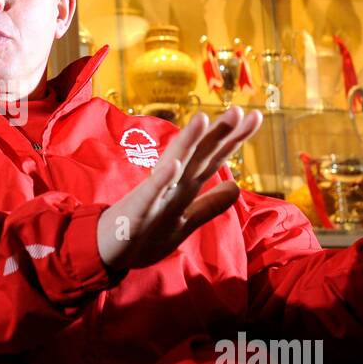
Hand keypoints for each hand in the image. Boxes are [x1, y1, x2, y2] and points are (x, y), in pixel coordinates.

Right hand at [97, 106, 264, 270]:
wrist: (107, 253)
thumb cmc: (144, 234)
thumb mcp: (185, 222)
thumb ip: (210, 205)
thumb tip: (236, 187)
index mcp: (184, 188)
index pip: (213, 159)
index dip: (234, 140)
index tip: (255, 116)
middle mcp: (172, 186)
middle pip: (198, 156)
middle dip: (217, 134)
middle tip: (237, 110)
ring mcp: (154, 196)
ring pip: (174, 166)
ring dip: (188, 143)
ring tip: (203, 119)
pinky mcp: (137, 211)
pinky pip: (150, 194)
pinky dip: (162, 180)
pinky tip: (174, 165)